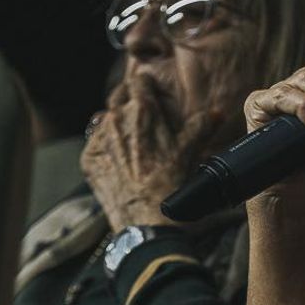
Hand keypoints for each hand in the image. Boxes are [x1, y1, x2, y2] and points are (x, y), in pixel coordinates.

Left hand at [81, 74, 225, 232]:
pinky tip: (120, 160)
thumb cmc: (171, 186)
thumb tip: (216, 113)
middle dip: (130, 100)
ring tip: (133, 140)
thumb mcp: (191, 152)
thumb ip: (201, 126)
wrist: (148, 223)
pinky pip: (95, 143)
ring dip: (117, 123)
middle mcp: (116, 119)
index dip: (147, 85)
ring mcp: (99, 140)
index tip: (152, 91)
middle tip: (143, 114)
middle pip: (118, 96)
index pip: (140, 81)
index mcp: (142, 111)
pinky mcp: (88, 160)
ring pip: (105, 119)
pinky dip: (107, 146)